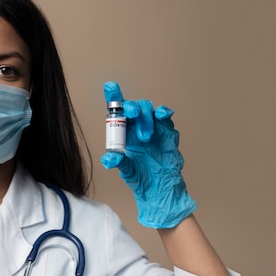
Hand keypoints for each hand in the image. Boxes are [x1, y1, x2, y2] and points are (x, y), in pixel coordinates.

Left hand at [100, 82, 195, 227]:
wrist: (160, 189)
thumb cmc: (140, 178)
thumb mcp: (127, 171)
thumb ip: (119, 162)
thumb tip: (109, 160)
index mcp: (122, 133)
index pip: (117, 111)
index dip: (114, 96)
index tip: (110, 86)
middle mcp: (136, 127)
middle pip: (134, 107)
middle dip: (132, 108)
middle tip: (131, 114)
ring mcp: (153, 127)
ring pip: (148, 110)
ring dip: (146, 118)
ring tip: (145, 137)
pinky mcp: (167, 131)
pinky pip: (166, 116)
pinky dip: (164, 112)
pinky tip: (162, 115)